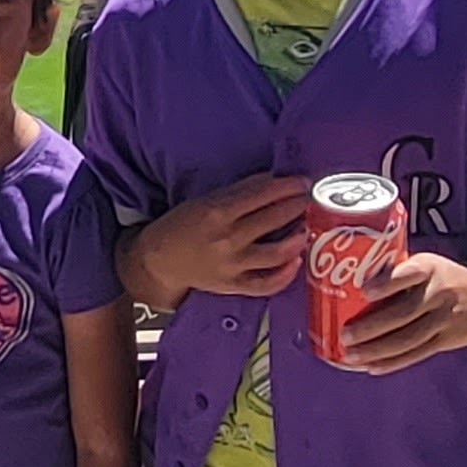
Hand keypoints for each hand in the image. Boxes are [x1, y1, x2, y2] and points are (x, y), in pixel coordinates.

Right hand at [123, 176, 308, 310]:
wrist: (159, 261)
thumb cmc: (182, 226)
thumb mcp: (206, 201)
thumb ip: (239, 191)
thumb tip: (272, 181)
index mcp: (219, 212)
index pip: (263, 194)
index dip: (288, 186)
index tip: (302, 182)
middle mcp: (229, 238)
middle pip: (274, 219)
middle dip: (296, 206)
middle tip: (307, 199)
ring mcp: (233, 265)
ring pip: (277, 252)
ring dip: (297, 238)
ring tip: (304, 227)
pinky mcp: (234, 285)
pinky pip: (267, 284)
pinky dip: (285, 274)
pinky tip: (296, 261)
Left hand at [340, 252, 466, 372]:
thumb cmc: (448, 276)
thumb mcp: (430, 263)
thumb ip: (401, 272)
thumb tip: (353, 280)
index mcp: (431, 269)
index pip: (409, 274)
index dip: (388, 283)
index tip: (365, 290)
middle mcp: (438, 294)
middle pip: (404, 314)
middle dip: (372, 327)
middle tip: (345, 334)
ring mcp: (444, 320)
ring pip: (407, 339)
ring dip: (376, 350)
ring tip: (350, 355)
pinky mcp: (446, 341)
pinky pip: (417, 354)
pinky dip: (393, 363)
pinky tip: (372, 367)